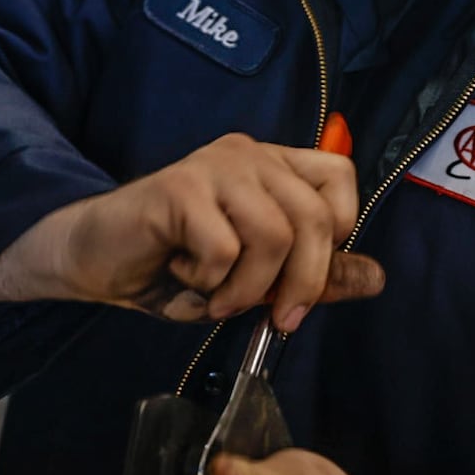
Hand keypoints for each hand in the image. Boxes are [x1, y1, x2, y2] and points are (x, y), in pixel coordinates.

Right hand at [59, 133, 380, 330]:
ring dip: (248, 288)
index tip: (305, 280)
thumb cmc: (175, 266)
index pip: (339, 180)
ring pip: (273, 235)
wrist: (97, 260)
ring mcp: (214, 166)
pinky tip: (184, 275)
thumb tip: (377, 277)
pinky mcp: (179, 187)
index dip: (336, 237)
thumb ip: (314, 275)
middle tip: (276, 320)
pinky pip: (223, 247)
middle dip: (302, 284)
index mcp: (273, 166)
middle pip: (314, 218)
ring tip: (217, 296)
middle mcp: (248, 155)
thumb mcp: (256, 278)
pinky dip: (208, 281)